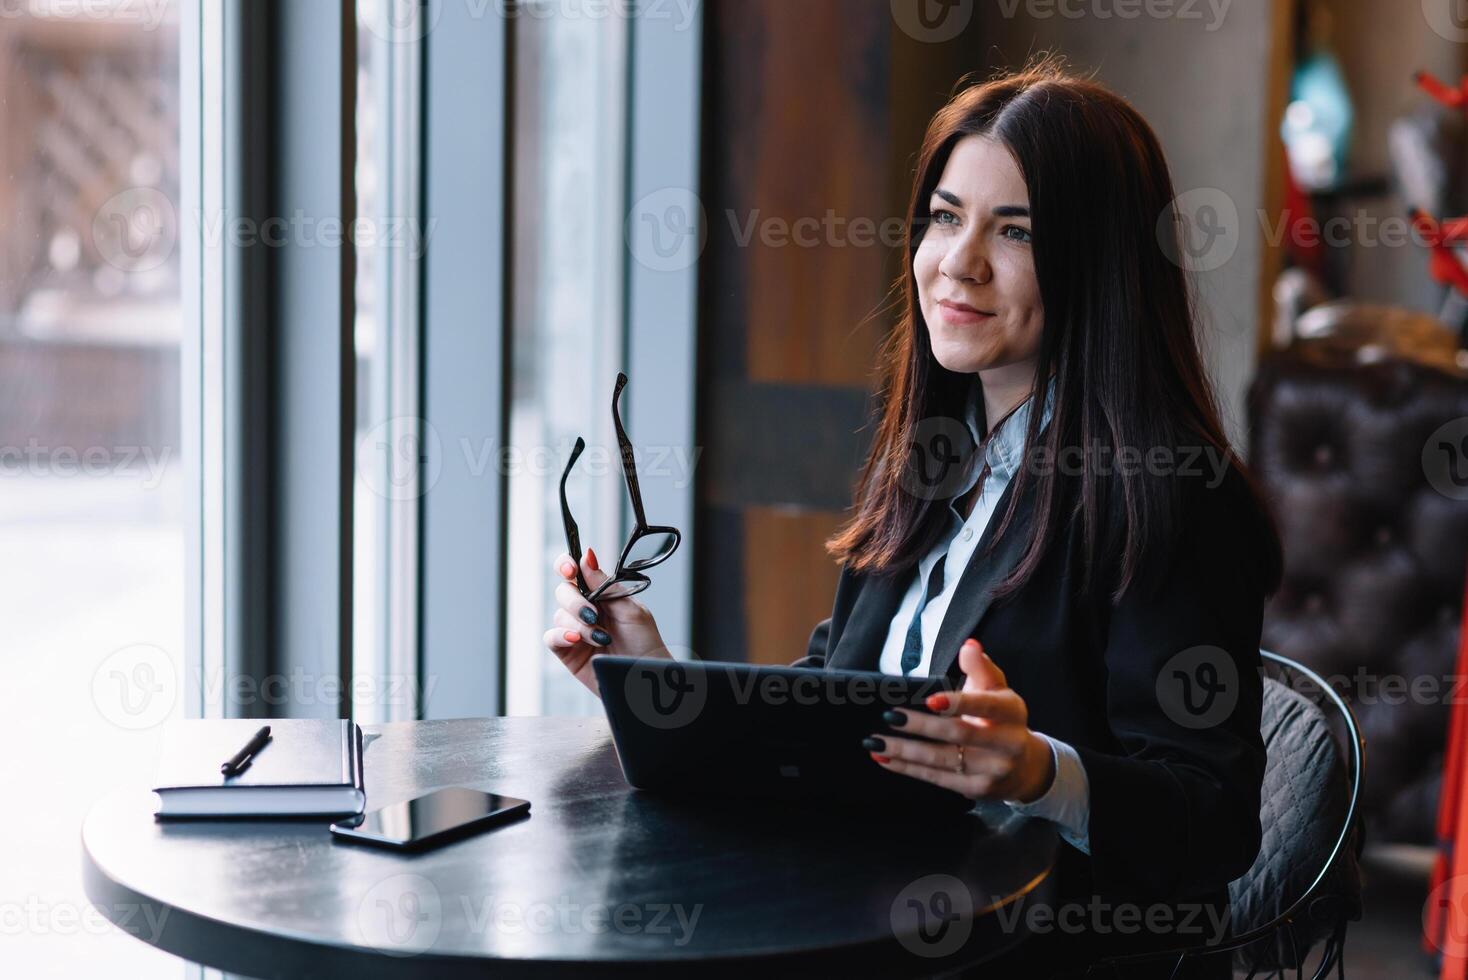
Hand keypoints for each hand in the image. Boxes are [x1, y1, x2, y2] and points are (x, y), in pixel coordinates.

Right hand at [542, 547, 669, 697]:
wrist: (646, 675)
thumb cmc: (644, 641)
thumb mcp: (630, 608)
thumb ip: (605, 585)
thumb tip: (586, 556)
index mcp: (600, 593)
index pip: (576, 572)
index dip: (567, 565)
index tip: (571, 570)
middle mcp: (585, 609)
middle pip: (563, 592)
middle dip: (576, 601)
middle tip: (593, 614)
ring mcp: (575, 630)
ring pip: (560, 615)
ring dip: (579, 625)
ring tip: (600, 637)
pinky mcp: (568, 651)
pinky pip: (551, 638)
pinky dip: (561, 635)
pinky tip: (576, 639)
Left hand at [865, 638, 1054, 802]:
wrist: (1024, 767)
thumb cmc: (1000, 719)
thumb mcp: (997, 690)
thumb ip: (981, 667)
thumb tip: (969, 646)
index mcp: (1011, 712)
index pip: (985, 706)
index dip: (959, 703)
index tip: (930, 700)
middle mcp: (1007, 743)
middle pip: (959, 734)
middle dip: (921, 726)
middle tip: (891, 716)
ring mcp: (993, 770)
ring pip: (942, 760)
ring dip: (905, 751)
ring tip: (875, 741)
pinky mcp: (977, 790)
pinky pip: (937, 778)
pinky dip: (908, 769)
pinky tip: (886, 759)